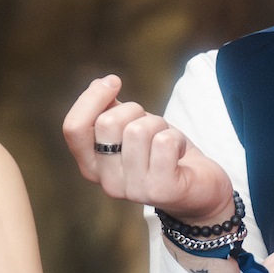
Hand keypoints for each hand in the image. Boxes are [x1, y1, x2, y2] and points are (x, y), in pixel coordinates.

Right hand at [62, 75, 234, 222]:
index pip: (73, 128)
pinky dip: (177, 137)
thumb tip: (100, 84)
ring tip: (166, 141)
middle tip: (151, 124)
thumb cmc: (162, 154)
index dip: (92, 98)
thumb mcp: (131, 129)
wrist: (200, 190)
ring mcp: (134, 190)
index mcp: (92, 165)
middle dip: (134, 110)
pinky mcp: (161, 190)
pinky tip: (180, 153)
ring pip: (138, 130)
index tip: (114, 82)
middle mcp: (108, 182)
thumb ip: (110, 110)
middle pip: (107, 123)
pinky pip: (164, 142)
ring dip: (159, 125)